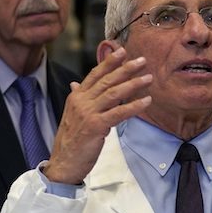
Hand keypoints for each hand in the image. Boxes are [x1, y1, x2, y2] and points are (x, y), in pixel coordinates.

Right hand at [44, 46, 151, 184]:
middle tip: (142, 60)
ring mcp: (88, 113)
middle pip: (106, 80)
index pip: (94, 74)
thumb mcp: (72, 115)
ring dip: (133, 84)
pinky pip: (118, 113)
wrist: (63, 162)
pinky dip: (134, 106)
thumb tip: (76, 83)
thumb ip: (78, 98)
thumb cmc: (71, 140)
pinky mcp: (96, 126)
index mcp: (76, 97)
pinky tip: (146, 101)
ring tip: (148, 78)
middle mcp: (81, 101)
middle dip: (125, 68)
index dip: (108, 62)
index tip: (121, 50)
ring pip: (113, 93)